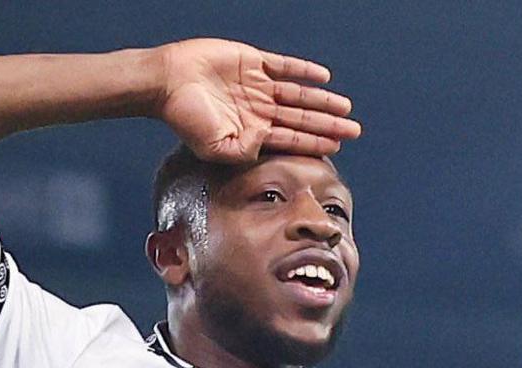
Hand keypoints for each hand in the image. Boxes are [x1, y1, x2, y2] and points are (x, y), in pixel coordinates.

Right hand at [150, 41, 357, 164]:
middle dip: (328, 125)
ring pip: (298, 94)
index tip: (337, 147)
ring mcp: (258, 85)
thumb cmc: (185, 118)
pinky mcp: (253, 61)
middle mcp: (259, 110)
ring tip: (345, 108)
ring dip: (321, 101)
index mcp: (251, 131)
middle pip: (301, 118)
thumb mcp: (213, 147)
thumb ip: (241, 152)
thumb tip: (265, 147)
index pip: (290, 139)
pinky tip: (323, 78)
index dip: (314, 142)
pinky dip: (303, 71)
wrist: (167, 81)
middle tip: (354, 130)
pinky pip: (284, 66)